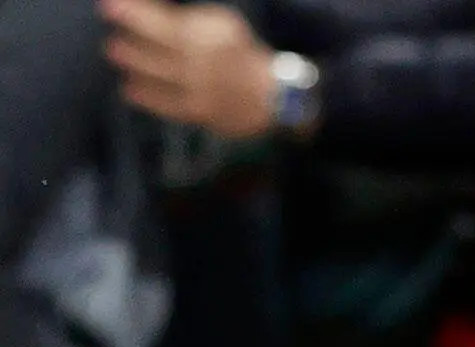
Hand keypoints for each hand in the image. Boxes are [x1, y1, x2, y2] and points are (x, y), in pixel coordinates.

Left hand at [102, 0, 278, 138]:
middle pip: (159, 47)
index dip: (133, 13)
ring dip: (133, 63)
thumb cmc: (237, 53)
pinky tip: (128, 89)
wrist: (271, 96)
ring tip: (114, 53)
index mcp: (209, 35)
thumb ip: (186, 20)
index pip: (164, 21)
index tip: (108, 6)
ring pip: (159, 74)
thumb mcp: (219, 25)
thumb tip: (147, 13)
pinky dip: (146, 97)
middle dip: (131, 40)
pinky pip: (167, 104)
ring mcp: (202, 89)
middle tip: (112, 39)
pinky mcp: (200, 113)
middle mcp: (204, 61)